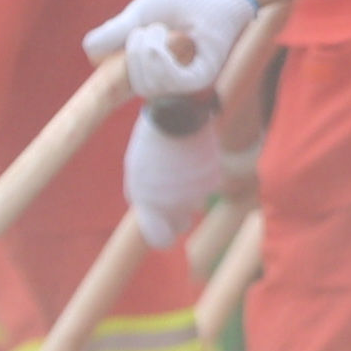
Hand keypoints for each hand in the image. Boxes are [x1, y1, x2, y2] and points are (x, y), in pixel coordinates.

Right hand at [83, 0, 258, 102]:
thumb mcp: (139, 14)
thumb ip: (115, 33)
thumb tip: (90, 52)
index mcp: (145, 67)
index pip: (115, 88)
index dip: (104, 85)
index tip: (102, 72)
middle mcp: (163, 79)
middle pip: (129, 84)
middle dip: (131, 53)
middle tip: (148, 28)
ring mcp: (182, 82)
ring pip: (148, 84)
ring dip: (148, 51)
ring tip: (162, 28)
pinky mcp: (200, 80)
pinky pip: (170, 82)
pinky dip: (163, 59)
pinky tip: (171, 38)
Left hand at [122, 111, 228, 250]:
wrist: (178, 111)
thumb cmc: (152, 140)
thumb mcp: (137, 170)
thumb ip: (144, 196)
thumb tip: (153, 212)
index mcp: (149, 203)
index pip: (162, 239)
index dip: (163, 234)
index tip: (163, 225)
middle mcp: (175, 203)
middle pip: (182, 222)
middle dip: (178, 211)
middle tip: (171, 188)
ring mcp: (197, 192)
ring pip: (196, 202)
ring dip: (189, 189)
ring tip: (179, 162)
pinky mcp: (214, 178)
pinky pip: (207, 185)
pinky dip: (201, 174)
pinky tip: (193, 155)